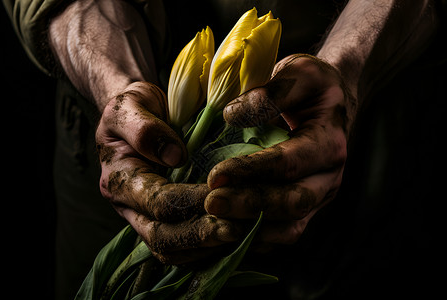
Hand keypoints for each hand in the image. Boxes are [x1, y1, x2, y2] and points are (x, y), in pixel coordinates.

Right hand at [96, 81, 240, 263]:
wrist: (134, 116)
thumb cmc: (132, 107)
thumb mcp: (130, 104)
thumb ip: (145, 129)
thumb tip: (175, 157)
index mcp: (119, 179)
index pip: (158, 201)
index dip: (191, 201)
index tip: (224, 194)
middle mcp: (128, 205)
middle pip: (162, 236)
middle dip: (201, 235)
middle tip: (238, 229)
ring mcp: (144, 216)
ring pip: (172, 249)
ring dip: (206, 248)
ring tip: (241, 235)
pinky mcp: (161, 219)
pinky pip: (182, 246)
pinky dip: (206, 248)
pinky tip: (233, 238)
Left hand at [205, 54, 356, 249]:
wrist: (331, 105)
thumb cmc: (312, 87)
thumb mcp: (299, 73)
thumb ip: (271, 92)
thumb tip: (233, 115)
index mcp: (329, 143)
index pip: (289, 163)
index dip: (252, 171)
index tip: (215, 175)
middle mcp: (328, 178)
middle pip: (292, 203)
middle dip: (249, 207)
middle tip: (209, 204)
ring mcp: (318, 198)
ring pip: (289, 228)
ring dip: (250, 230)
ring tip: (212, 225)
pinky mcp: (305, 210)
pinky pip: (281, 234)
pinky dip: (254, 238)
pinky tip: (225, 233)